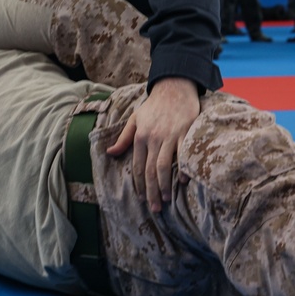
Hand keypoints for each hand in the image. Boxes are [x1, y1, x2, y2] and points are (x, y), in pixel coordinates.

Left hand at [107, 77, 199, 212]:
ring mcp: (169, 135)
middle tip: (154, 209)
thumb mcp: (134, 118)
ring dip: (165, 185)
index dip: (139, 184)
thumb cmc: (154, 104)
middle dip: (151, 192)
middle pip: (150, 170)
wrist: (174, 86)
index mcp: (139, 136)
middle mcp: (153, 137)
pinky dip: (183, 169)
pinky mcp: (185, 132)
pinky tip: (183, 181)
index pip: (138, 166)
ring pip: (164, 166)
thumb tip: (109, 153)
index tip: (141, 199)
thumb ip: (123, 138)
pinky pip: (183, 154)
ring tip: (166, 199)